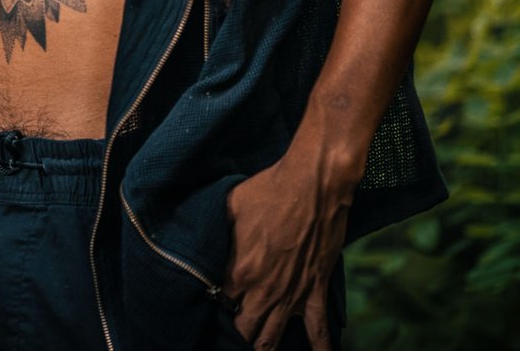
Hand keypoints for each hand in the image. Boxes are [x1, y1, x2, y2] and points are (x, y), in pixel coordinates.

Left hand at [223, 141, 354, 350]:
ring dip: (263, 347)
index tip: (208, 310)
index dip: (213, 309)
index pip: (219, 304)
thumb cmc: (269, 190)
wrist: (314, 185)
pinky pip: (318, 329)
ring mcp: (292, 294)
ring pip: (273, 337)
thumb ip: (215, 231)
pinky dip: (319, 348)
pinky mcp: (315, 290)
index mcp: (239, 271)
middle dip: (236, 337)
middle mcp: (264, 290)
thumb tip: (200, 239)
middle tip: (229, 339)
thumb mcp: (229, 207)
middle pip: (244, 329)